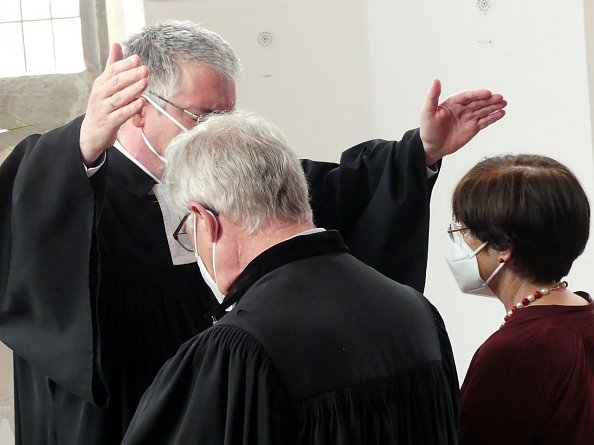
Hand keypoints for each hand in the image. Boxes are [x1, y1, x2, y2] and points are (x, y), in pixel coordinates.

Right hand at [79, 43, 147, 164]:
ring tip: (145, 82)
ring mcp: (103, 109)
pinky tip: (141, 103)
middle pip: (116, 82)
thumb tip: (117, 44)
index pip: (112, 71)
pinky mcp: (108, 123)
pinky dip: (131, 108)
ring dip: (133, 90)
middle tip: (145, 69)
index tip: (137, 59)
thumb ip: (112, 66)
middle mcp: (100, 95)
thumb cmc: (102, 106)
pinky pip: (121, 115)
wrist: (90, 134)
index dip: (125, 64)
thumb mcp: (105, 85)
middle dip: (131, 75)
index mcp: (101, 84)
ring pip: (119, 98)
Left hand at [420, 79, 506, 165]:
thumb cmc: (428, 129)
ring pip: (484, 110)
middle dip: (489, 100)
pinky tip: (501, 113)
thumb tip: (436, 81)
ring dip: (494, 106)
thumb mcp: (427, 112)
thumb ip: (432, 96)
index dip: (477, 94)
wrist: (432, 147)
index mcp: (453, 103)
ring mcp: (469, 118)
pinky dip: (493, 117)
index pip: (467, 96)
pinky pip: (485, 121)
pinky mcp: (473, 128)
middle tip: (500, 97)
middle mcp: (463, 109)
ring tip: (504, 103)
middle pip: (478, 102)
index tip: (487, 93)